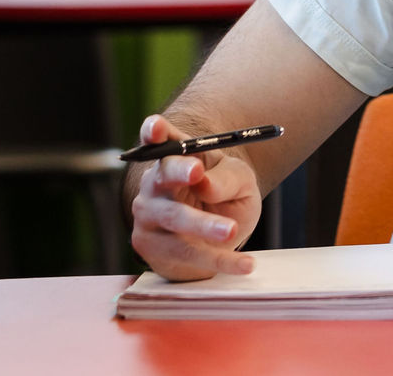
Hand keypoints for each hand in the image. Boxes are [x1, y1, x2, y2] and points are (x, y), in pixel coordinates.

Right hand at [129, 115, 262, 279]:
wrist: (219, 236)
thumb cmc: (226, 195)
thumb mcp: (239, 180)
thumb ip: (226, 177)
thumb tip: (205, 184)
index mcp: (174, 157)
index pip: (158, 139)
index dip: (153, 132)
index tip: (156, 128)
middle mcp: (154, 184)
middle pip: (162, 176)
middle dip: (178, 173)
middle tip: (196, 172)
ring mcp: (149, 217)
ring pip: (175, 219)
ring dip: (203, 226)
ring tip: (231, 231)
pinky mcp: (152, 249)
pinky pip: (186, 255)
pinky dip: (219, 260)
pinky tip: (244, 263)